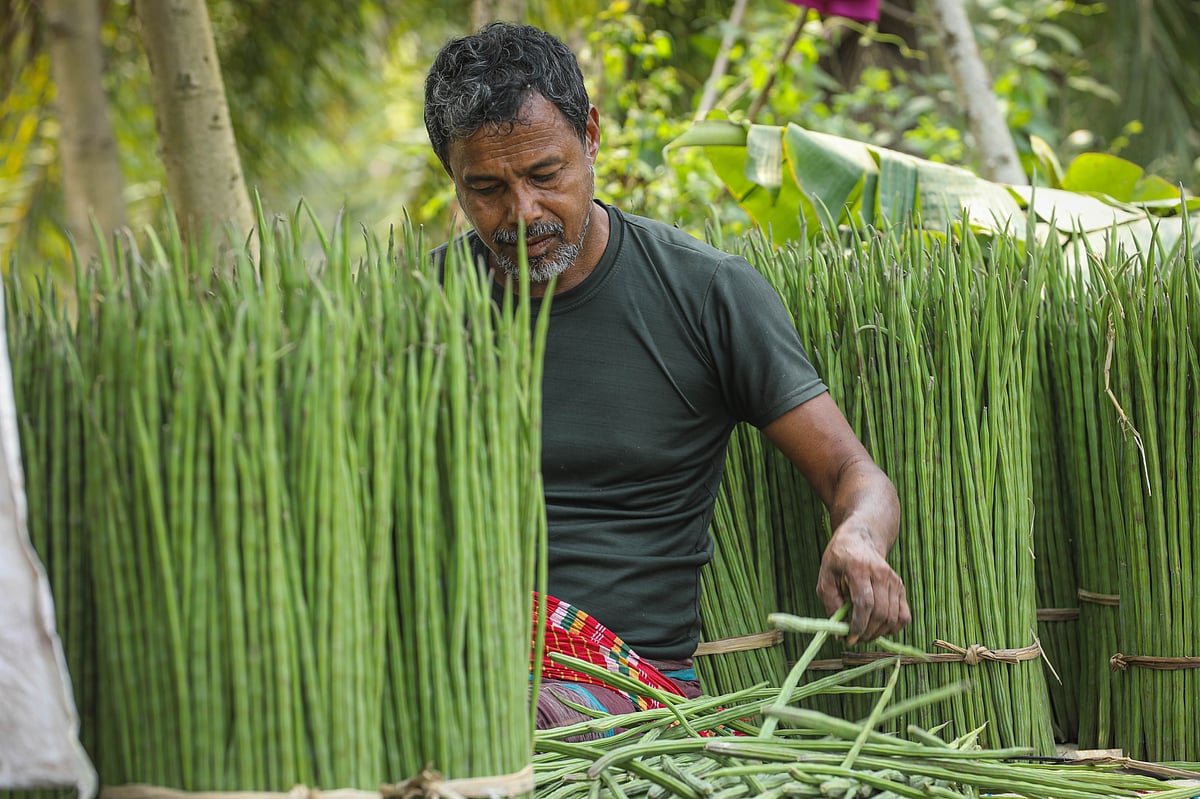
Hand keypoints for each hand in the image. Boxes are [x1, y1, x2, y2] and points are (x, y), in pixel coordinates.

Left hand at [816, 524, 909, 644]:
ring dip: (878, 633)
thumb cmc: (838, 561)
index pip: (865, 603)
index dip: (858, 625)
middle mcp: (881, 574)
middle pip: (881, 613)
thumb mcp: (825, 578)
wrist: (860, 540)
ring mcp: (894, 581)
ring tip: (863, 634)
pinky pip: (904, 616)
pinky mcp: (901, 587)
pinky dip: (893, 628)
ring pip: (893, 618)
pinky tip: (878, 628)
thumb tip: (839, 631)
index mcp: (859, 569)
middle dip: (867, 633)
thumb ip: (830, 603)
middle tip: (853, 639)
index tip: (849, 638)